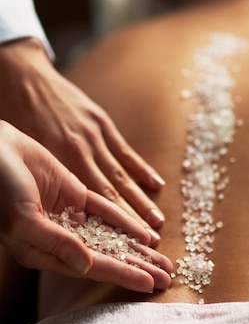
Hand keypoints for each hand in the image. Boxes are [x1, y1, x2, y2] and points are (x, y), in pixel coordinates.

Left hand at [0, 39, 164, 242]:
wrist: (22, 78)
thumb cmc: (15, 118)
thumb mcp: (22, 155)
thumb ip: (40, 182)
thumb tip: (50, 213)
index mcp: (58, 162)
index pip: (89, 202)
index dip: (109, 225)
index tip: (123, 245)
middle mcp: (80, 152)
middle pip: (111, 193)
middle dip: (132, 220)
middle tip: (149, 242)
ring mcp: (94, 136)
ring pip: (121, 175)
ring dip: (141, 200)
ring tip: (158, 222)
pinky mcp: (102, 122)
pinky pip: (125, 151)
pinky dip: (141, 169)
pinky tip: (157, 184)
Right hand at [0, 120, 172, 291]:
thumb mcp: (24, 220)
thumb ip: (55, 242)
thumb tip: (87, 266)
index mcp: (43, 253)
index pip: (91, 269)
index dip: (122, 276)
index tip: (150, 285)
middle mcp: (60, 239)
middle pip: (107, 257)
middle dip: (138, 267)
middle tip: (168, 277)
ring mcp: (69, 217)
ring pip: (111, 237)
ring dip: (137, 249)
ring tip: (164, 261)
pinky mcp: (75, 195)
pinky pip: (106, 211)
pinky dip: (126, 221)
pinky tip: (146, 234)